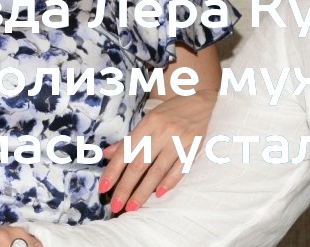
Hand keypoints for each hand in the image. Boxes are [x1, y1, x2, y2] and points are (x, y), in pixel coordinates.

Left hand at [99, 90, 215, 212]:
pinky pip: (180, 169)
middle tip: (115, 206)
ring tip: (132, 207)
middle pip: (140, 164)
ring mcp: (180, 140)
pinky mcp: (195, 148)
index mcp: (149, 122)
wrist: (206, 102)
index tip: (103, 187)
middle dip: (125, 187)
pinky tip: (158, 195)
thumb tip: (108, 154)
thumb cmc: (173, 112)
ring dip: (143, 192)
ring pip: (158, 171)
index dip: (113, 170)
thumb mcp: (150, 119)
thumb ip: (130, 138)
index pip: (126, 150)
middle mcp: (163, 131)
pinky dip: (169, 183)